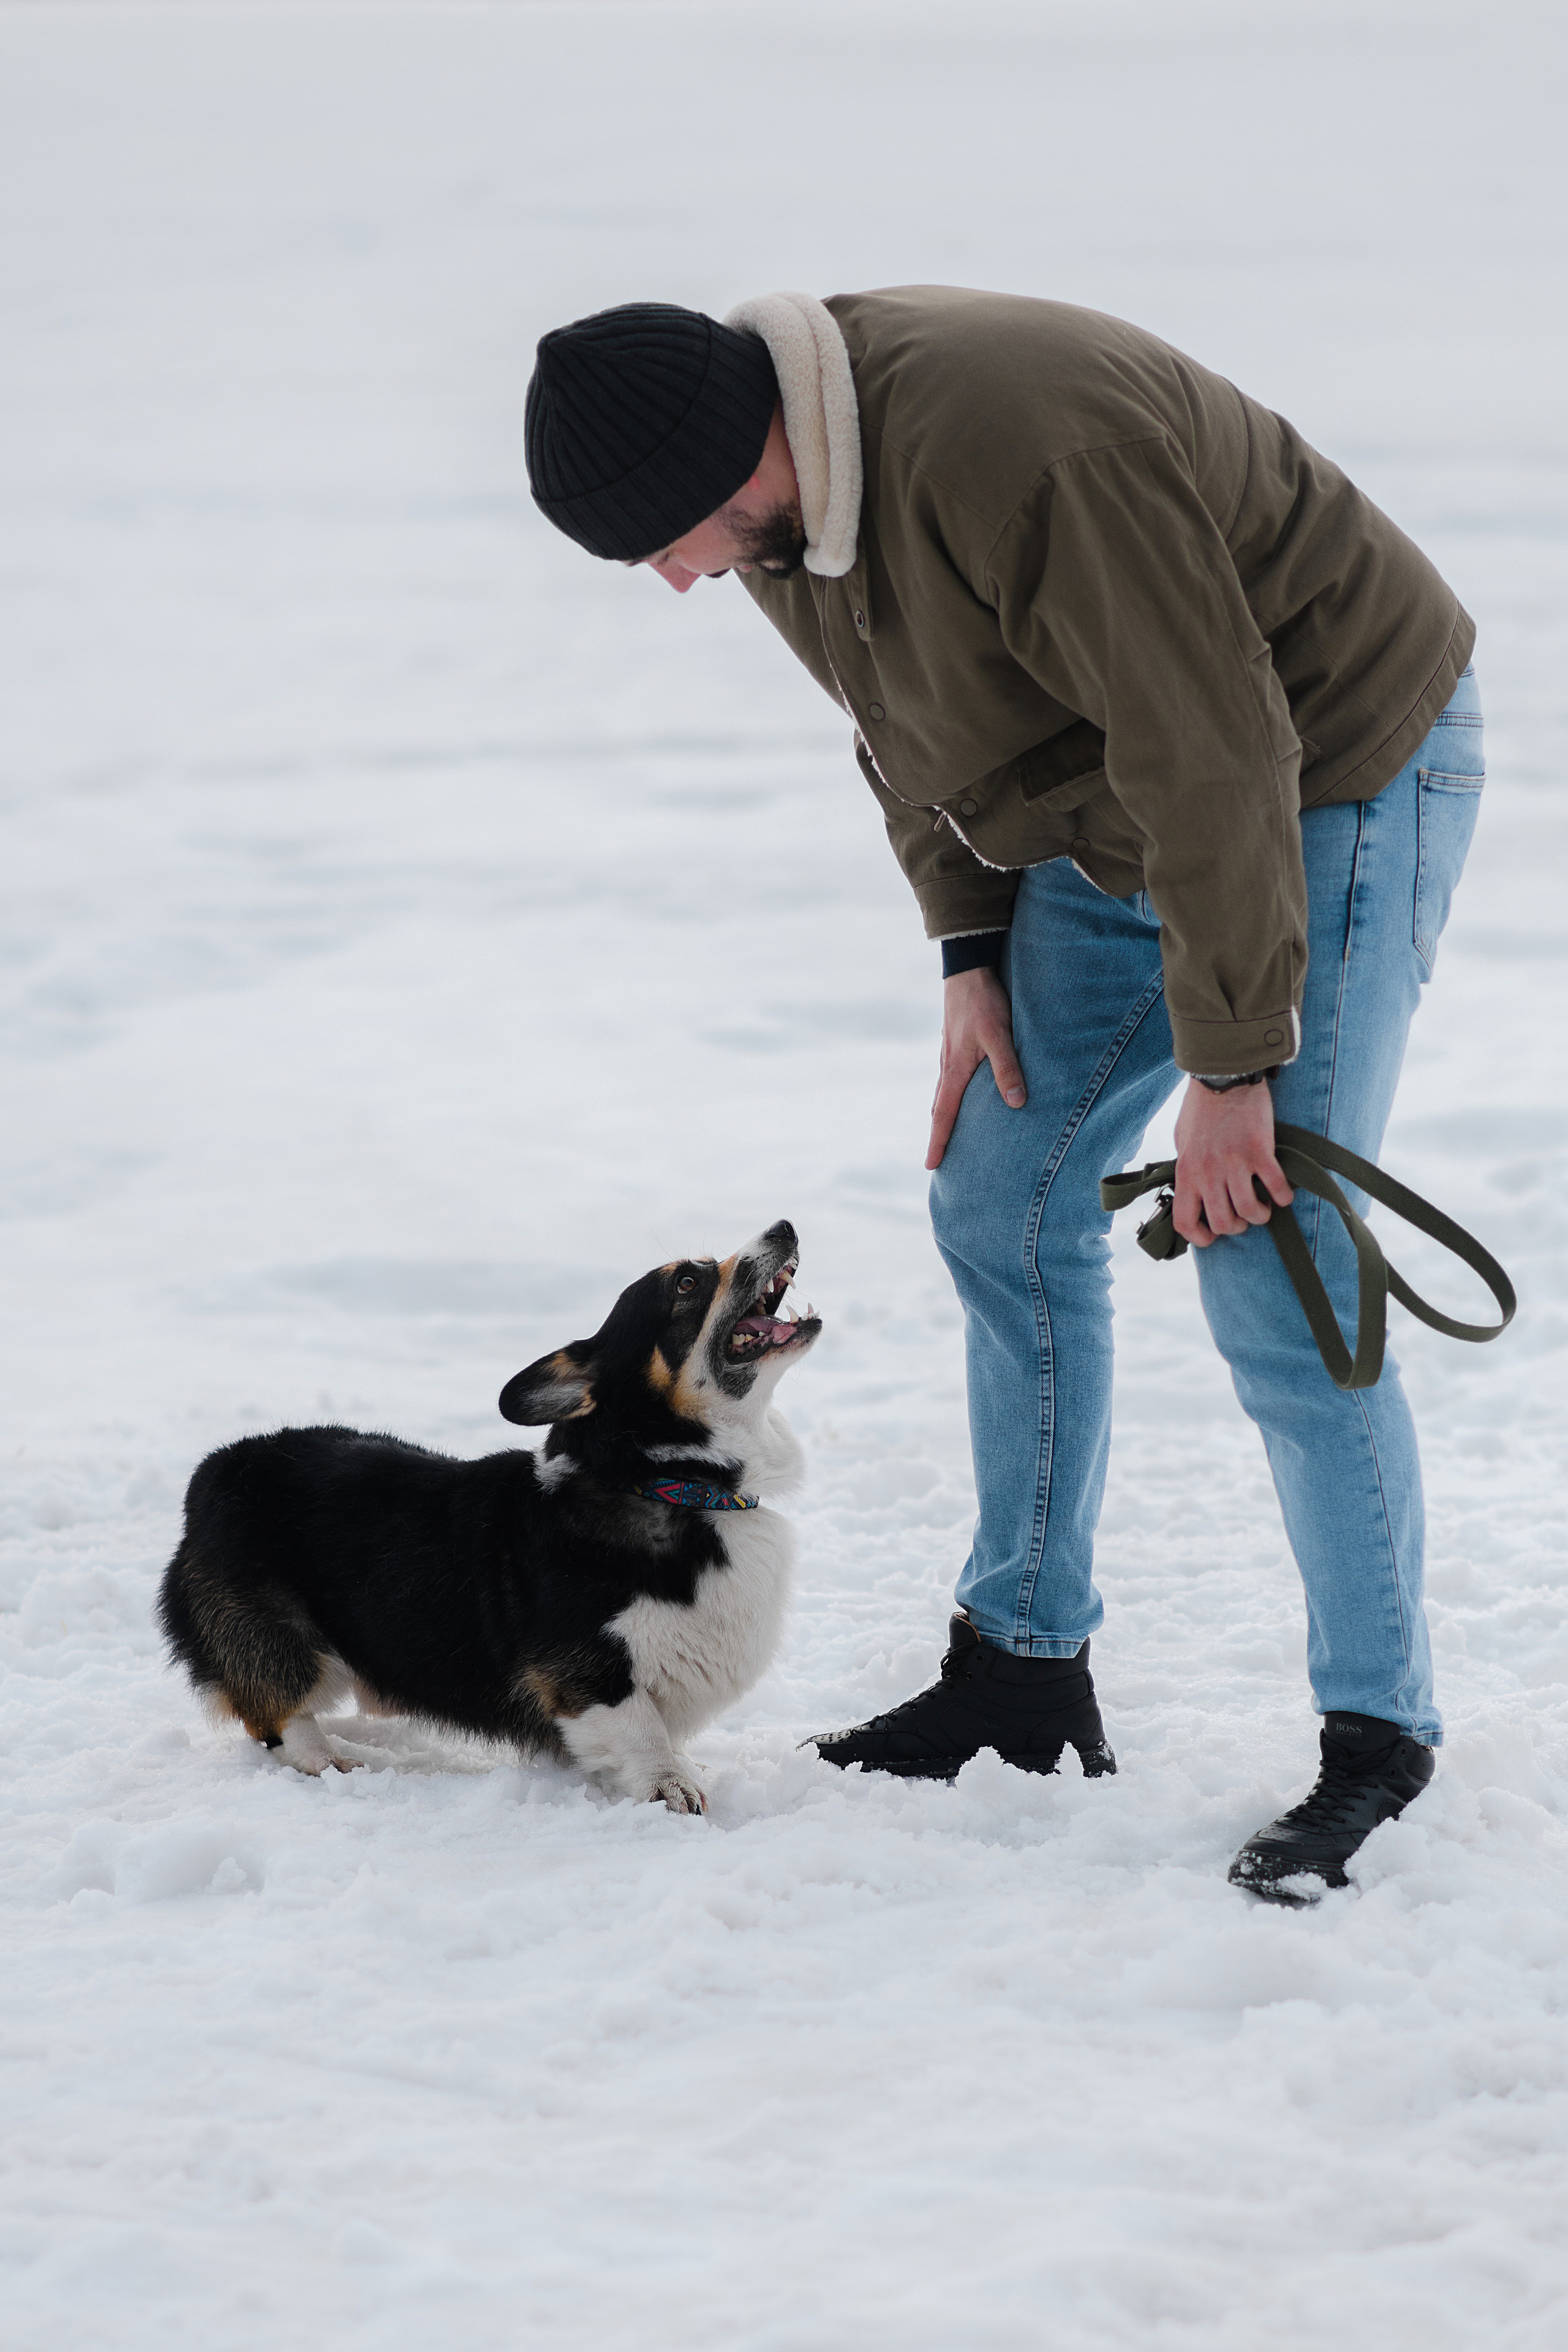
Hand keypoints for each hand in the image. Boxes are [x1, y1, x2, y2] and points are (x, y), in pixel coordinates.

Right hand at [926, 967, 1026, 1169]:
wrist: (967, 968)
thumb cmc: (983, 1001)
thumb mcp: (999, 1035)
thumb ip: (1007, 1069)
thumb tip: (1016, 1104)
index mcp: (954, 1069)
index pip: (944, 1115)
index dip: (938, 1141)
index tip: (931, 1165)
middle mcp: (947, 1066)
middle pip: (939, 1108)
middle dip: (939, 1134)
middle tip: (939, 1159)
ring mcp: (949, 1054)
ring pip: (944, 1093)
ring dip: (945, 1115)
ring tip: (950, 1133)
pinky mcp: (956, 1043)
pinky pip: (951, 1078)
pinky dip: (952, 1095)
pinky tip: (963, 1095)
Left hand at [1171, 1078, 1292, 1246]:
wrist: (1223, 1076)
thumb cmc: (1201, 1108)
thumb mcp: (1182, 1141)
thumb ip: (1188, 1168)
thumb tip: (1193, 1192)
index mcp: (1186, 1171)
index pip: (1185, 1222)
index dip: (1200, 1238)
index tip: (1213, 1236)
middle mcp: (1208, 1172)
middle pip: (1224, 1224)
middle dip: (1237, 1226)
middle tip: (1244, 1215)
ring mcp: (1234, 1163)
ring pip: (1250, 1212)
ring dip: (1260, 1215)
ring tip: (1264, 1206)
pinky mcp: (1259, 1151)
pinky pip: (1276, 1188)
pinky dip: (1283, 1196)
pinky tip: (1283, 1194)